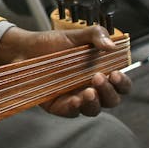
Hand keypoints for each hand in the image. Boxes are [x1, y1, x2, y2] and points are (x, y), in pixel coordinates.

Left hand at [0, 26, 131, 117]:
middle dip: (109, 92)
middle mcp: (90, 87)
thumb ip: (96, 35)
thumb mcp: (76, 35)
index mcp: (100, 71)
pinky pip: (71, 112)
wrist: (25, 49)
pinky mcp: (59, 106)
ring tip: (89, 90)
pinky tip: (75, 100)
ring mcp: (75, 98)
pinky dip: (75, 108)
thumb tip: (111, 45)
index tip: (116, 73)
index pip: (120, 84)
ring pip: (93, 110)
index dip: (123, 83)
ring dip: (95, 102)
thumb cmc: (52, 44)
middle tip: (99, 77)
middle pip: (111, 100)